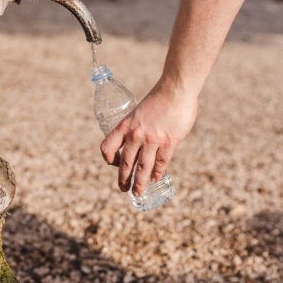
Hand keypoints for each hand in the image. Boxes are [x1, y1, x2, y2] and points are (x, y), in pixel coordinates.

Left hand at [100, 79, 197, 195]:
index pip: (107, 147)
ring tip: (137, 193)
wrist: (175, 89)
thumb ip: (138, 127)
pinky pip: (161, 163)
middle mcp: (135, 135)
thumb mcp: (138, 112)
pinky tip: (155, 179)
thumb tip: (141, 142)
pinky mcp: (169, 142)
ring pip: (142, 168)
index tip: (113, 163)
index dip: (108, 158)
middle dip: (123, 179)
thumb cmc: (158, 98)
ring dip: (139, 183)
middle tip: (123, 189)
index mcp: (125, 125)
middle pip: (125, 163)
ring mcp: (152, 140)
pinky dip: (157, 173)